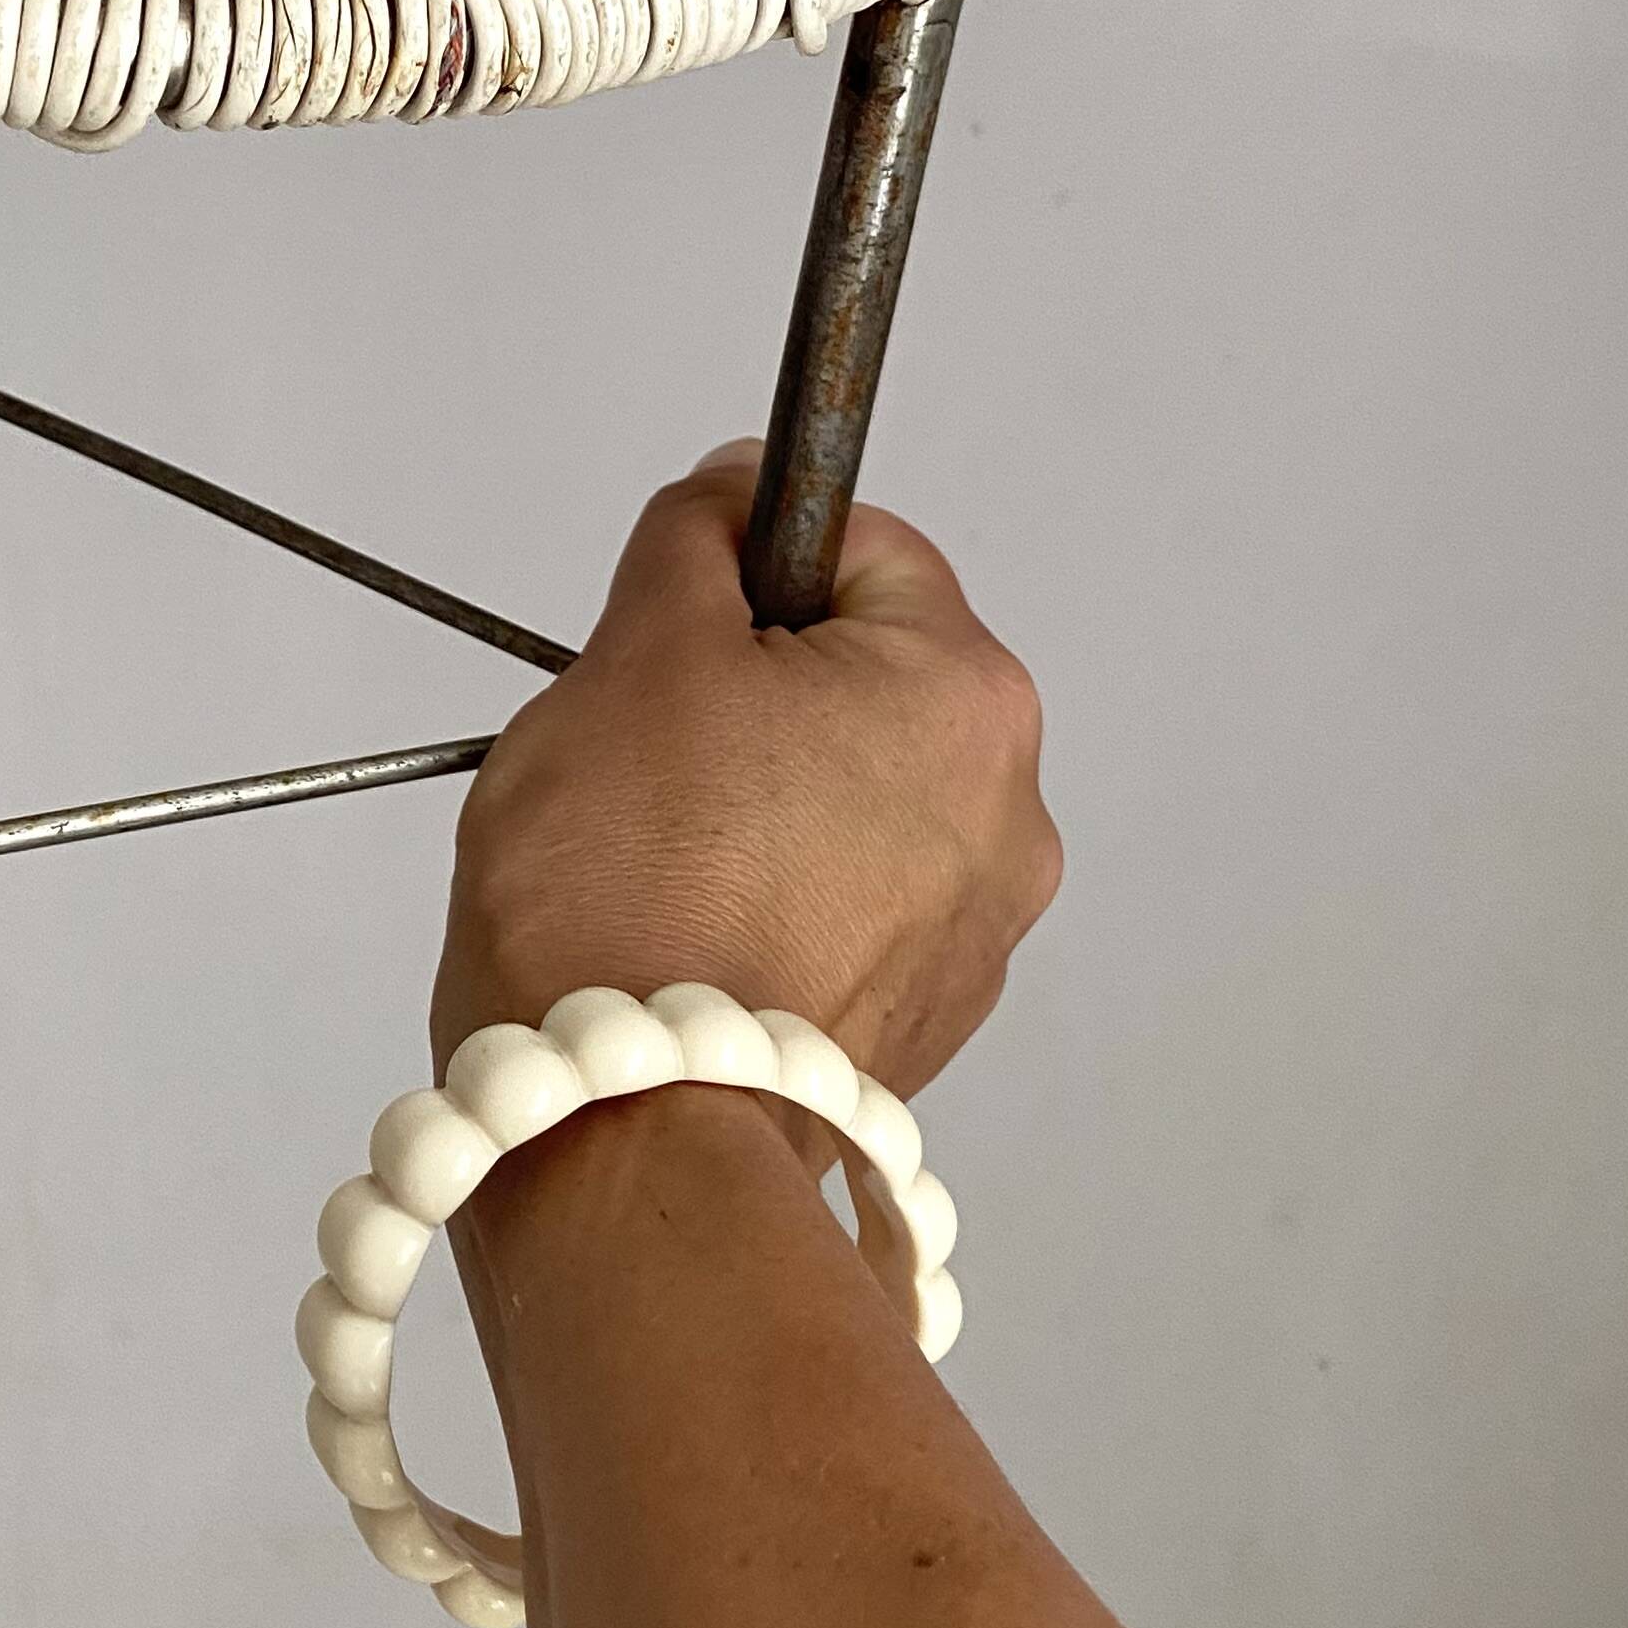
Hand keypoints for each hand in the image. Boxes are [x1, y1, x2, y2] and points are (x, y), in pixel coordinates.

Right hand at [431, 442, 1060, 1098]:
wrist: (623, 1130)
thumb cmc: (632, 893)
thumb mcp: (639, 651)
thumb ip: (696, 542)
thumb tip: (730, 497)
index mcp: (966, 696)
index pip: (853, 547)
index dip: (736, 561)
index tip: (662, 613)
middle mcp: (1005, 816)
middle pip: (853, 683)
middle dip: (740, 698)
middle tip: (633, 751)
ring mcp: (968, 938)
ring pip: (837, 803)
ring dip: (747, 807)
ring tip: (646, 859)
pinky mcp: (914, 1028)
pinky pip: (833, 913)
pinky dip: (760, 905)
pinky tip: (676, 933)